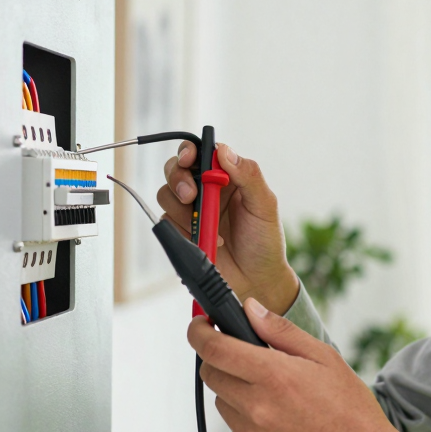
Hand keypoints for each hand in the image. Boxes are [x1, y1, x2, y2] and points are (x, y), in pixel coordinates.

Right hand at [159, 142, 299, 314]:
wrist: (256, 281)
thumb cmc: (264, 242)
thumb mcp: (265, 206)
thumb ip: (249, 176)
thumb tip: (224, 151)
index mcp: (227, 176)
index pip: (202, 152)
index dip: (189, 151)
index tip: (189, 159)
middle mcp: (206, 190)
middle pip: (176, 169)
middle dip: (178, 179)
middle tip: (190, 196)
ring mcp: (191, 211)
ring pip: (166, 194)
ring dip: (182, 209)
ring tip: (208, 226)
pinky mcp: (181, 231)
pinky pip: (165, 221)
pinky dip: (182, 230)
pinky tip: (207, 241)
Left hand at [189, 299, 408, 431]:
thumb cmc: (352, 411)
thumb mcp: (325, 359)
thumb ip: (282, 332)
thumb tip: (250, 309)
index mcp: (274, 376)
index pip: (214, 349)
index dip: (199, 332)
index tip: (200, 326)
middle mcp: (256, 407)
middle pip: (212, 374)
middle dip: (222, 361)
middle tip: (250, 361)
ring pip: (223, 403)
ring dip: (237, 393)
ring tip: (276, 398)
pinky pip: (236, 431)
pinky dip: (248, 422)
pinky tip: (281, 424)